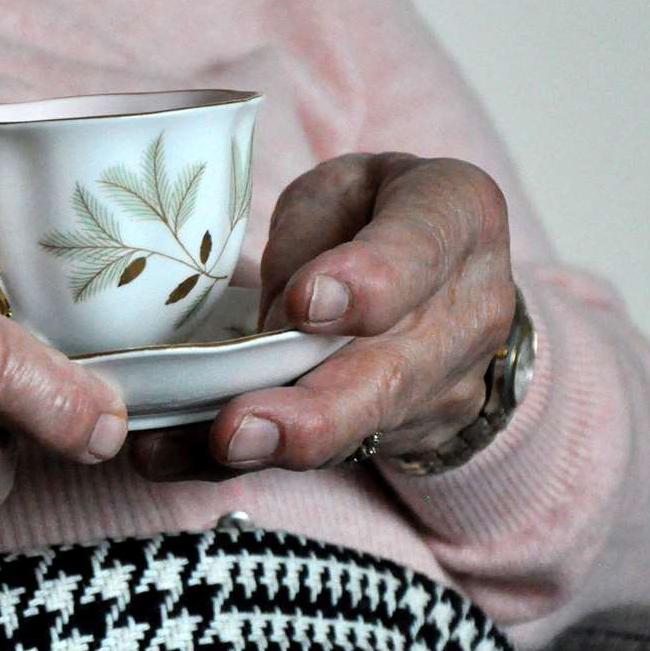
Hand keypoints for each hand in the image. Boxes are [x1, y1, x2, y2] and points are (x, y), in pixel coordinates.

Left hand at [131, 153, 514, 479]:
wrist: (450, 275)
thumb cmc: (375, 213)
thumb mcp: (341, 189)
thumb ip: (310, 240)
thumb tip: (273, 325)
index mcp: (456, 216)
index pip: (420, 248)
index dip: (367, 282)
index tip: (305, 305)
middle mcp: (468, 310)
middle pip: (390, 373)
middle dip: (312, 412)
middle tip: (239, 428)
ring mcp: (446, 384)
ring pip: (358, 427)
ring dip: (281, 448)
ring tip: (212, 450)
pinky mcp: (408, 432)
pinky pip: (327, 452)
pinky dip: (251, 461)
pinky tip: (182, 458)